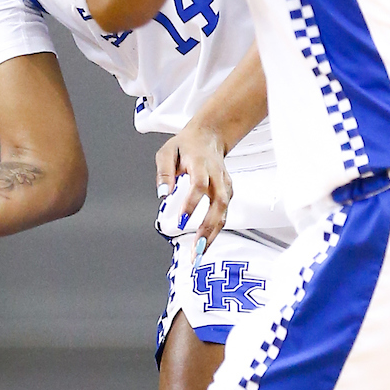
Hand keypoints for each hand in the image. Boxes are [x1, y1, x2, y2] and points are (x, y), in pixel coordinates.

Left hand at [155, 121, 232, 249]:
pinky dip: (215, 231)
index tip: (180, 220)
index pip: (199, 184)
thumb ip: (164, 172)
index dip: (192, 203)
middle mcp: (216, 176)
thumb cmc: (185, 145)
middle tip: (195, 249)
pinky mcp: (227, 193)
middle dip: (207, 228)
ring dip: (212, 235)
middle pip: (217, 203)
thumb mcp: (167, 151)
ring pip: (224, 213)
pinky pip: (223, 215)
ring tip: (199, 254)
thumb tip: (162, 195)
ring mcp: (224, 185)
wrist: (210, 136)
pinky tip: (204, 244)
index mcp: (201, 164)